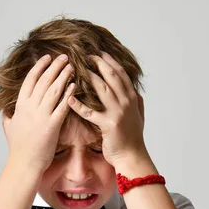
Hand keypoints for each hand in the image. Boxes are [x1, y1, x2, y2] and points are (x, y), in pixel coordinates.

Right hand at [2, 54, 75, 173]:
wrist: (25, 163)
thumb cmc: (18, 147)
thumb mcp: (9, 128)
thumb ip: (8, 116)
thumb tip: (6, 111)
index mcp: (20, 105)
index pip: (30, 80)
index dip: (39, 67)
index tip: (47, 57)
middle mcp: (30, 108)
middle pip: (44, 81)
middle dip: (55, 67)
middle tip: (64, 57)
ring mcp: (41, 116)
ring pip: (54, 90)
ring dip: (63, 76)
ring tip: (72, 66)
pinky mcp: (52, 125)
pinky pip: (62, 106)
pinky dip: (68, 95)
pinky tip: (74, 86)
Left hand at [67, 51, 147, 166]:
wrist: (132, 156)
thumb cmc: (133, 137)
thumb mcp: (139, 116)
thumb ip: (137, 102)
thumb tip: (136, 91)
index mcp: (132, 98)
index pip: (121, 74)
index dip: (110, 61)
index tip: (100, 52)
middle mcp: (126, 102)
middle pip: (111, 76)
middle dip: (99, 63)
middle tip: (87, 55)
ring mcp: (118, 112)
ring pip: (102, 89)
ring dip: (89, 77)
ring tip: (77, 69)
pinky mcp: (108, 124)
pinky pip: (90, 112)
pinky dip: (78, 105)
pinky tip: (69, 98)